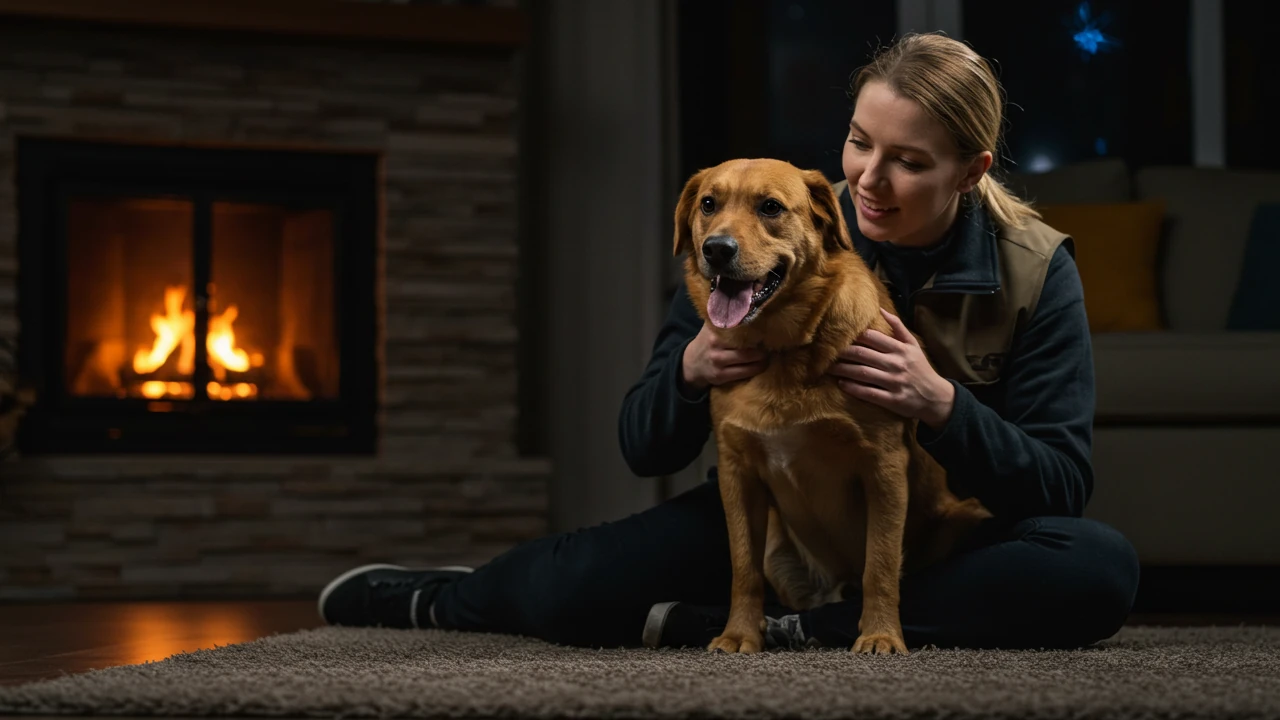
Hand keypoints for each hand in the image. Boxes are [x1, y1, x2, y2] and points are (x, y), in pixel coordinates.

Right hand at [681, 322, 767, 391]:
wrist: (691, 363)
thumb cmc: (708, 341)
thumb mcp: (712, 326)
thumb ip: (726, 316)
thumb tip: (749, 305)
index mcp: (716, 329)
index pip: (741, 326)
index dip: (757, 328)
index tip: (767, 328)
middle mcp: (715, 344)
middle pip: (747, 344)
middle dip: (762, 346)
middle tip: (770, 344)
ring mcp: (718, 361)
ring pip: (749, 360)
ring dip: (762, 358)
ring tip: (767, 354)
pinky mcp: (721, 376)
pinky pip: (745, 373)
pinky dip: (756, 368)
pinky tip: (761, 365)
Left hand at [829, 308, 954, 428]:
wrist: (936, 397)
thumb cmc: (921, 369)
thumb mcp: (914, 346)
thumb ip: (898, 328)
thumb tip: (881, 310)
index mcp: (901, 349)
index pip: (873, 337)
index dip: (854, 336)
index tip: (839, 336)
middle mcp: (896, 364)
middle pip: (863, 354)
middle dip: (843, 353)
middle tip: (826, 352)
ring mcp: (894, 382)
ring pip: (863, 373)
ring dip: (843, 370)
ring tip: (828, 368)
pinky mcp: (892, 399)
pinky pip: (868, 392)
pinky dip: (854, 388)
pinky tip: (842, 384)